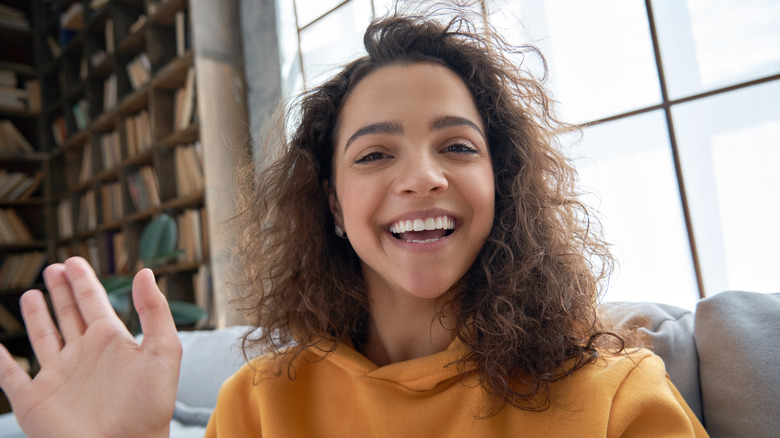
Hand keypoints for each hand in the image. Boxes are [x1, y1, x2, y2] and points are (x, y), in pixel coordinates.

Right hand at [0, 257, 181, 437]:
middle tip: (55, 267)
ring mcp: (58, 377)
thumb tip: (145, 273)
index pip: (94, 303)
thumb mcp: (162, 351)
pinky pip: (11, 376)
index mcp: (111, 342)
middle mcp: (83, 356)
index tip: (74, 261)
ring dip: (37, 316)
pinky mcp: (34, 400)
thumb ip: (154, 312)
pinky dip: (0, 361)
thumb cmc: (149, 406)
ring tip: (32, 293)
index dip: (83, 281)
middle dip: (62, 291)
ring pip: (43, 338)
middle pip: (69, 315)